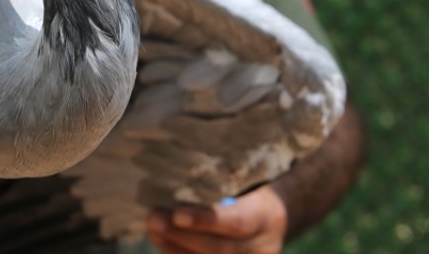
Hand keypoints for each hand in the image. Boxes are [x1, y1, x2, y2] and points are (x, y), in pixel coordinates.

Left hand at [146, 186, 288, 253]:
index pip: (237, 222)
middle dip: (182, 236)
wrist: (275, 219)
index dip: (205, 220)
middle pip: (219, 249)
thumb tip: (177, 182)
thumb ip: (218, 186)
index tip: (177, 214)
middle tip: (154, 219)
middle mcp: (263, 247)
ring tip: (153, 231)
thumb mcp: (245, 182)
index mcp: (266, 215)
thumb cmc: (252, 190)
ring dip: (175, 249)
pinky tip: (164, 244)